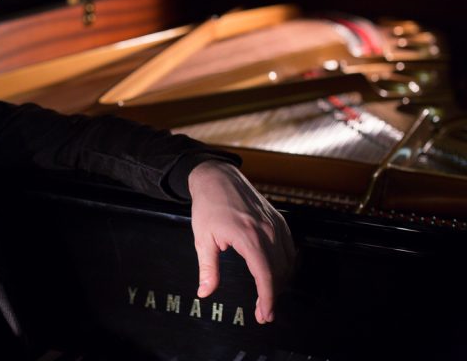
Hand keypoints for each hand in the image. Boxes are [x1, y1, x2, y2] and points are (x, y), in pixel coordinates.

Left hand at [188, 160, 294, 324]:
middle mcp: (266, 231)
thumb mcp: (202, 238)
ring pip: (287, 261)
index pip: (265, 276)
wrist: (217, 177)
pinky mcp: (278, 219)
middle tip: (264, 313)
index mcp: (248, 237)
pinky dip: (286, 264)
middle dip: (273, 295)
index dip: (267, 300)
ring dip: (281, 281)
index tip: (264, 316)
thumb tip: (204, 293)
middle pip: (279, 272)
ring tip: (268, 296)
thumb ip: (207, 268)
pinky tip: (277, 273)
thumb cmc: (207, 206)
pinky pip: (289, 247)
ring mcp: (275, 224)